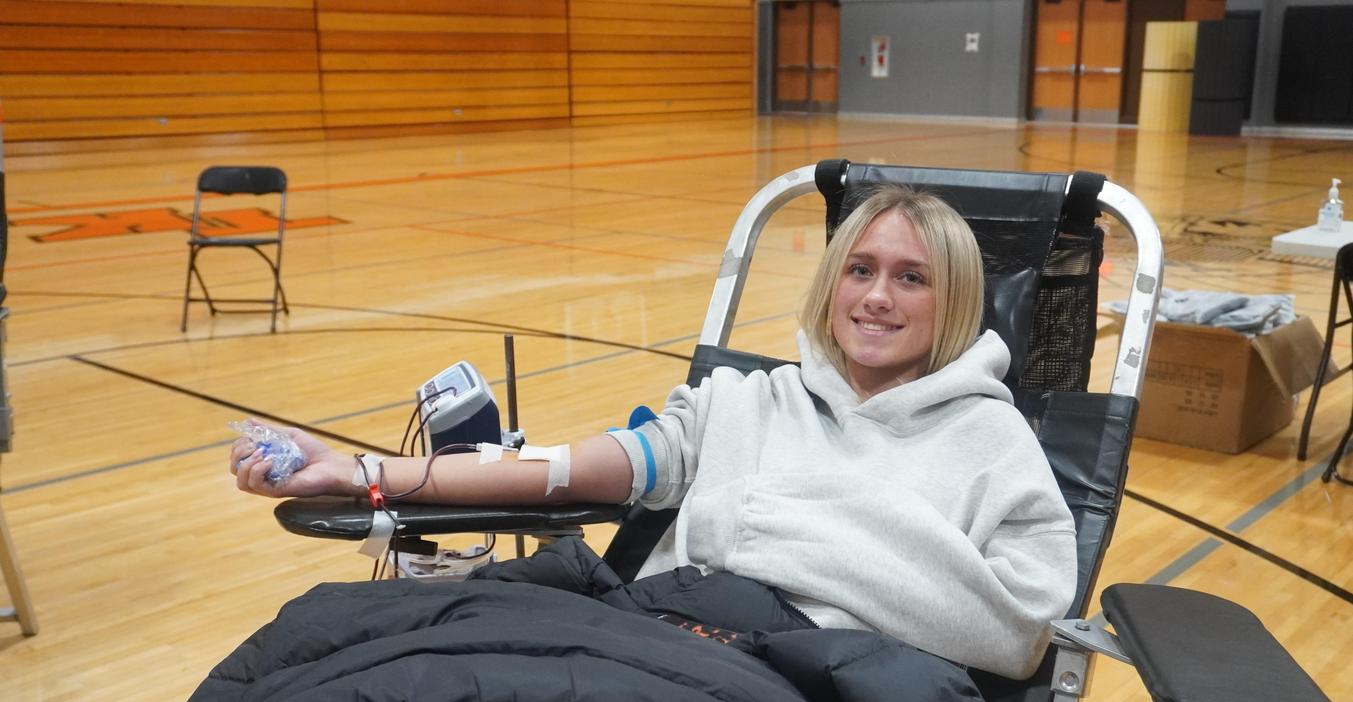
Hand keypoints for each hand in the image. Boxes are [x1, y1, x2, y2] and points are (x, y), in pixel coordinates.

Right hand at [229, 420, 358, 497]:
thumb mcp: (288, 436)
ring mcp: (268, 486)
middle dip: (238, 454)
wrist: (330, 464)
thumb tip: (248, 420)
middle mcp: (262, 476)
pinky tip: (270, 462)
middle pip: (234, 470)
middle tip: (255, 446)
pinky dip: (257, 471)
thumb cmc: (313, 451)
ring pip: (241, 482)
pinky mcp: (275, 492)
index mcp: (262, 463)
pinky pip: (256, 485)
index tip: (252, 438)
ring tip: (262, 454)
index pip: (237, 458)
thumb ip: (267, 431)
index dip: (238, 446)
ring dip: (246, 464)